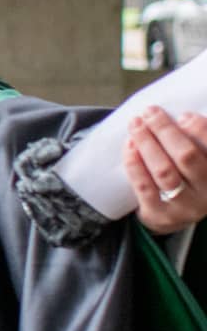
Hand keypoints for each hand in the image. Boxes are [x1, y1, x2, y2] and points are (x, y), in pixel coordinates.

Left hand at [124, 106, 206, 234]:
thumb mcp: (201, 160)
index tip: (182, 115)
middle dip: (165, 131)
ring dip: (147, 144)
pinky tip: (130, 146)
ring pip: (164, 171)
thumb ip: (196, 142)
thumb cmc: (187, 178)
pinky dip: (135, 164)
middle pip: (186, 156)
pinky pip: (144, 186)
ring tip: (136, 125)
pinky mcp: (161, 214)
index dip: (200, 129)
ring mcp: (185, 206)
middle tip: (149, 113)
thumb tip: (180, 115)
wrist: (174, 217)